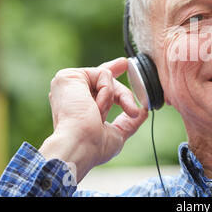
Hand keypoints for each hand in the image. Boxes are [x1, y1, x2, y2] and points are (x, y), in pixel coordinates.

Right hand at [39, 57, 147, 182]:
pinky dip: (106, 93)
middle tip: (128, 84)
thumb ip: (128, 122)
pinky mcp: (68, 76)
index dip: (111, 74)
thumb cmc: (92, 147)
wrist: (79, 145)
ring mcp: (68, 84)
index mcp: (78, 106)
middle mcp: (71, 93)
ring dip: (113, 99)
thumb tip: (142, 113)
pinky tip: (94, 107)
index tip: (123, 64)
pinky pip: (103, 75)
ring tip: (99, 115)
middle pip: (103, 79)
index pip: (95, 84)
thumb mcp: (116, 133)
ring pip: (107, 77)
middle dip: (118, 79)